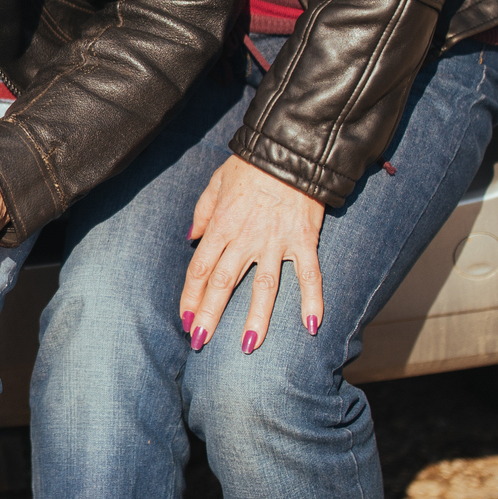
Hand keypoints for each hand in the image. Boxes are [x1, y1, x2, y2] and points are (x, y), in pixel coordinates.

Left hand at [181, 155, 324, 354]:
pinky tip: (311, 327)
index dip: (191, 297)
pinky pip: (309, 275)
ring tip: (247, 347)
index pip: (200, 269)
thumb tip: (191, 239)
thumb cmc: (248, 166)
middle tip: (201, 342)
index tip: (185, 320)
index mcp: (221, 226)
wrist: (287, 152)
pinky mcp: (304, 241)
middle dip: (210, 315)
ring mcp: (276, 242)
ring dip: (256, 318)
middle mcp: (245, 239)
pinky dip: (312, 301)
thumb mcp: (215, 184)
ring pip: (264, 286)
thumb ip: (202, 213)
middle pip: (223, 283)